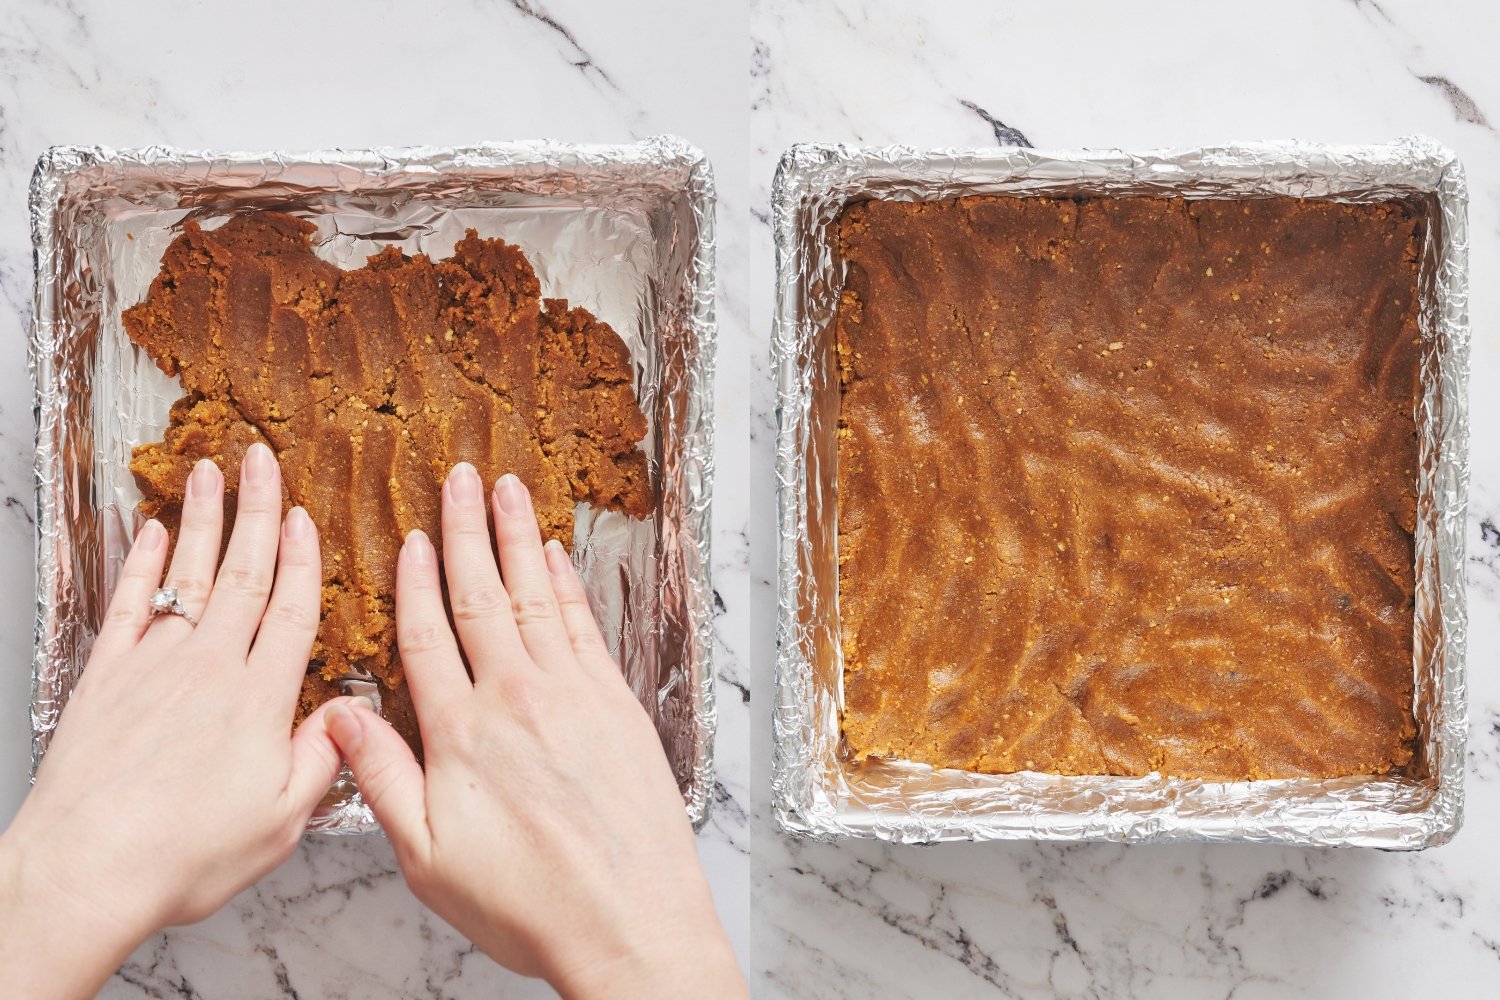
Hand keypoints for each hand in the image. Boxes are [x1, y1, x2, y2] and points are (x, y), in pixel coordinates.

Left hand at [0, 444, 347, 999]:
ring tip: (211, 473)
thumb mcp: (281, 821)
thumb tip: (347, 713)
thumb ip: (321, 759)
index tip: (307, 517)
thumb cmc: (185, 856)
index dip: (303, 559)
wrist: (88, 869)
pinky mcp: (105, 678)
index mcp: (261, 700)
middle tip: (264, 461)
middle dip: (257, 512)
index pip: (292, 610)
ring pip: (189, 575)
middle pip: (243, 574)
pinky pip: (129, 606)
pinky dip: (141, 565)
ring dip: (203, 519)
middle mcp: (211, 668)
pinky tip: (149, 533)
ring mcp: (154, 666)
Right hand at [324, 464, 744, 998]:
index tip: (413, 537)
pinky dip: (565, 584)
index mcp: (461, 734)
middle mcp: (516, 698)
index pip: (427, 635)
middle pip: (481, 596)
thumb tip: (336, 717)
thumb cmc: (528, 903)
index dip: (417, 581)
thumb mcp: (427, 857)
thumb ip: (382, 777)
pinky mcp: (616, 704)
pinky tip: (553, 555)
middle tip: (460, 476)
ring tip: (506, 489)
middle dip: (467, 530)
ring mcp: (573, 695)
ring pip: (533, 597)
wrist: (628, 920)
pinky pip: (584, 626)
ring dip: (516, 538)